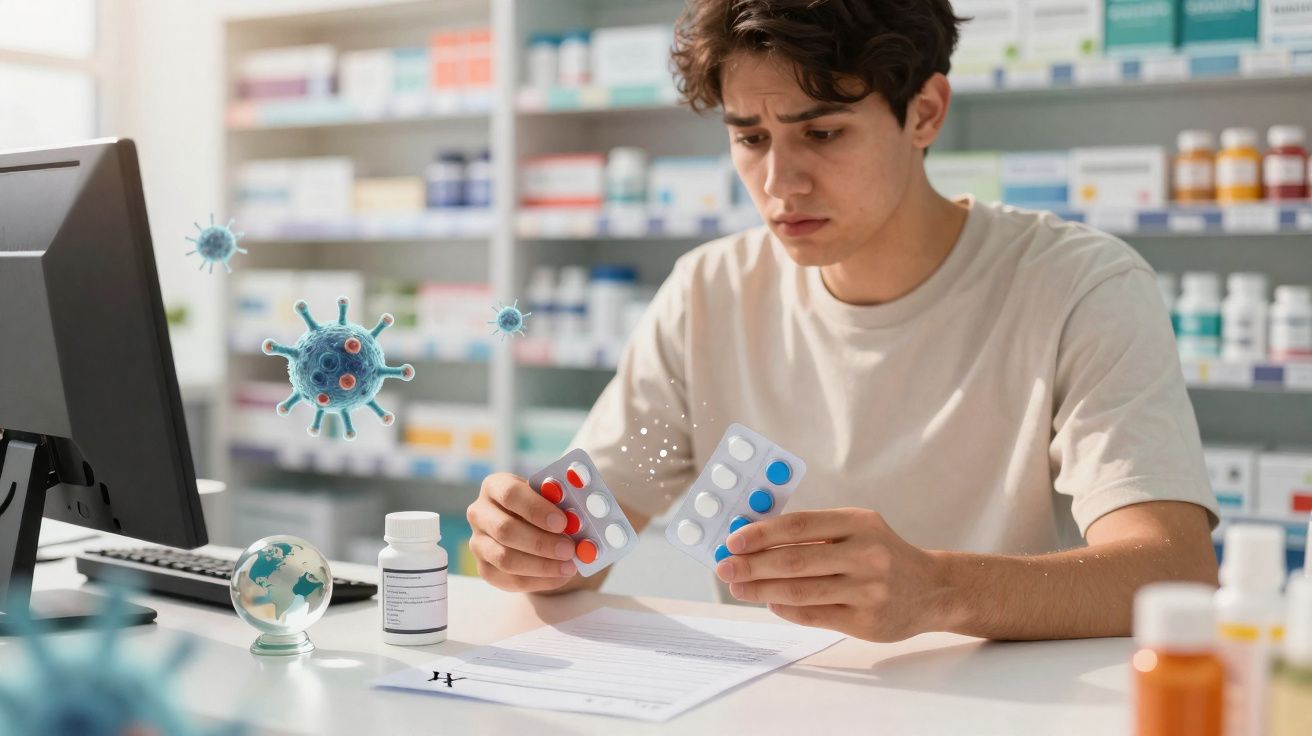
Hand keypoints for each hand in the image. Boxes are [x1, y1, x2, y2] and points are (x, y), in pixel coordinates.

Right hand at [467, 472, 578, 592]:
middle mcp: (479, 513)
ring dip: (541, 565)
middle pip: (505, 530)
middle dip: (541, 542)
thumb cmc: (543, 508)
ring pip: (505, 558)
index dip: (536, 509)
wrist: (530, 528)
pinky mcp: (484, 568)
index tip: (562, 522)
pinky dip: (538, 581)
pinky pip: (509, 580)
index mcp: (494, 486)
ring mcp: (478, 543)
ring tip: (569, 566)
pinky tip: (560, 577)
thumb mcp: (549, 498)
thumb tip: (577, 523)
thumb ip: (560, 505)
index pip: (510, 494)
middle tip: (569, 549)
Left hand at [715, 508, 950, 641]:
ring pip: (800, 591)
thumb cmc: (883, 554)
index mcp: (859, 523)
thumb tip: (755, 540)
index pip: (798, 526)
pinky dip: (786, 608)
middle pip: (794, 560)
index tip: (732, 541)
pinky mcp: (866, 622)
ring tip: (738, 587)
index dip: (760, 534)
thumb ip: (813, 533)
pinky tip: (770, 601)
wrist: (933, 589)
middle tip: (725, 568)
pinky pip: (814, 615)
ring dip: (761, 589)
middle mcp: (866, 554)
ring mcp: (868, 590)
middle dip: (751, 565)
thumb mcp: (858, 530)